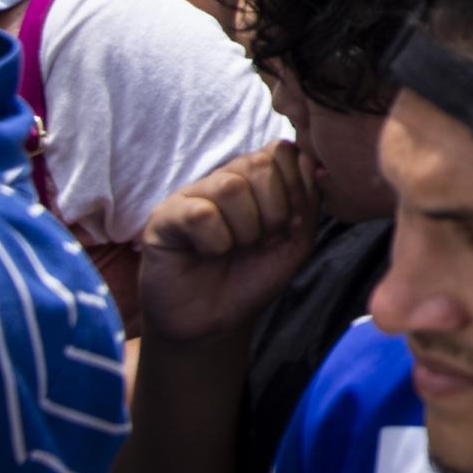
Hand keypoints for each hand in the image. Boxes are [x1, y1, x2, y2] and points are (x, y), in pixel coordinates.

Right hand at [133, 143, 319, 344]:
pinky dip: (216, 242)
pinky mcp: (164, 217)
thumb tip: (308, 160)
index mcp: (258, 177)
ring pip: (230, 186)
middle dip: (273, 211)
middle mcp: (225, 178)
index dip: (297, 189)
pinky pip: (200, 214)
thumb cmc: (255, 276)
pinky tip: (208, 254)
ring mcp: (192, 194)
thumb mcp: (297, 239)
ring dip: (245, 229)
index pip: (284, 151)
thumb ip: (309, 199)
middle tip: (261, 242)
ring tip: (234, 248)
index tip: (290, 225)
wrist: (216, 321)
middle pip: (259, 164)